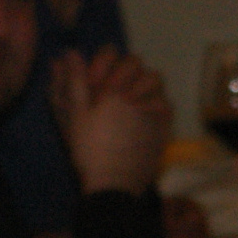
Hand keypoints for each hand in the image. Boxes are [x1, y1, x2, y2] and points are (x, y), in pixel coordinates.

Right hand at [52, 48, 171, 195]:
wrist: (114, 185)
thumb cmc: (89, 149)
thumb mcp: (75, 114)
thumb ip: (74, 81)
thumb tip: (70, 53)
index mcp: (114, 86)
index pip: (112, 53)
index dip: (101, 60)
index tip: (93, 79)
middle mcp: (137, 92)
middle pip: (136, 64)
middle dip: (123, 70)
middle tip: (110, 89)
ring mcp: (154, 109)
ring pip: (155, 81)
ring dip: (141, 84)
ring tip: (128, 100)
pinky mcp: (164, 127)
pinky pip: (167, 105)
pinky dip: (156, 104)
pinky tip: (143, 115)